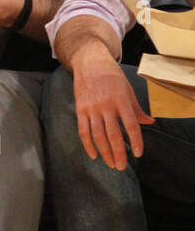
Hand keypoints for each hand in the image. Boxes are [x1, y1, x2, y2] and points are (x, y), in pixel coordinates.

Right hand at [71, 43, 154, 169]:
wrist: (90, 64)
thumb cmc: (112, 77)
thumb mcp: (128, 90)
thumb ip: (137, 109)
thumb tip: (150, 122)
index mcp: (121, 100)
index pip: (130, 124)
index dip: (135, 140)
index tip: (138, 154)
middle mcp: (106, 105)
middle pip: (112, 134)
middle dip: (117, 152)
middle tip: (121, 166)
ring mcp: (91, 108)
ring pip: (97, 135)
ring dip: (104, 152)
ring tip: (110, 164)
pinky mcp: (80, 110)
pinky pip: (83, 130)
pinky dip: (88, 144)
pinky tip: (94, 154)